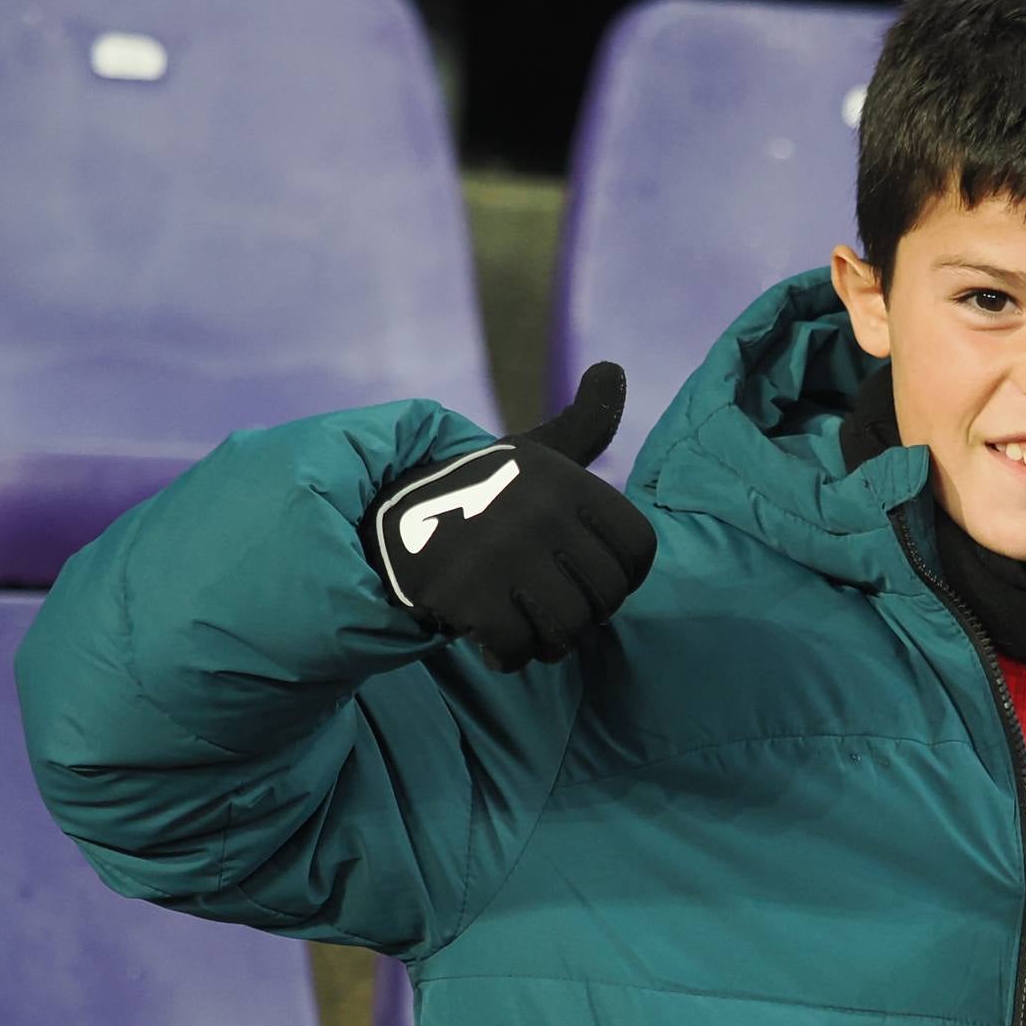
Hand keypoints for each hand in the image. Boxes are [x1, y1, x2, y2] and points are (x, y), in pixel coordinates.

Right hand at [366, 362, 655, 668]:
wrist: (388, 516)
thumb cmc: (483, 493)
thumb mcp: (534, 454)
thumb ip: (584, 424)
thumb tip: (612, 368)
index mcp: (568, 481)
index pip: (638, 549)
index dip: (621, 577)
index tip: (588, 579)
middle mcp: (542, 513)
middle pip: (605, 597)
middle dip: (583, 615)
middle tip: (549, 607)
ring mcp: (505, 554)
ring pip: (566, 629)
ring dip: (549, 643)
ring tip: (526, 627)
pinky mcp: (469, 593)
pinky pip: (518, 648)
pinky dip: (507, 656)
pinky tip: (491, 641)